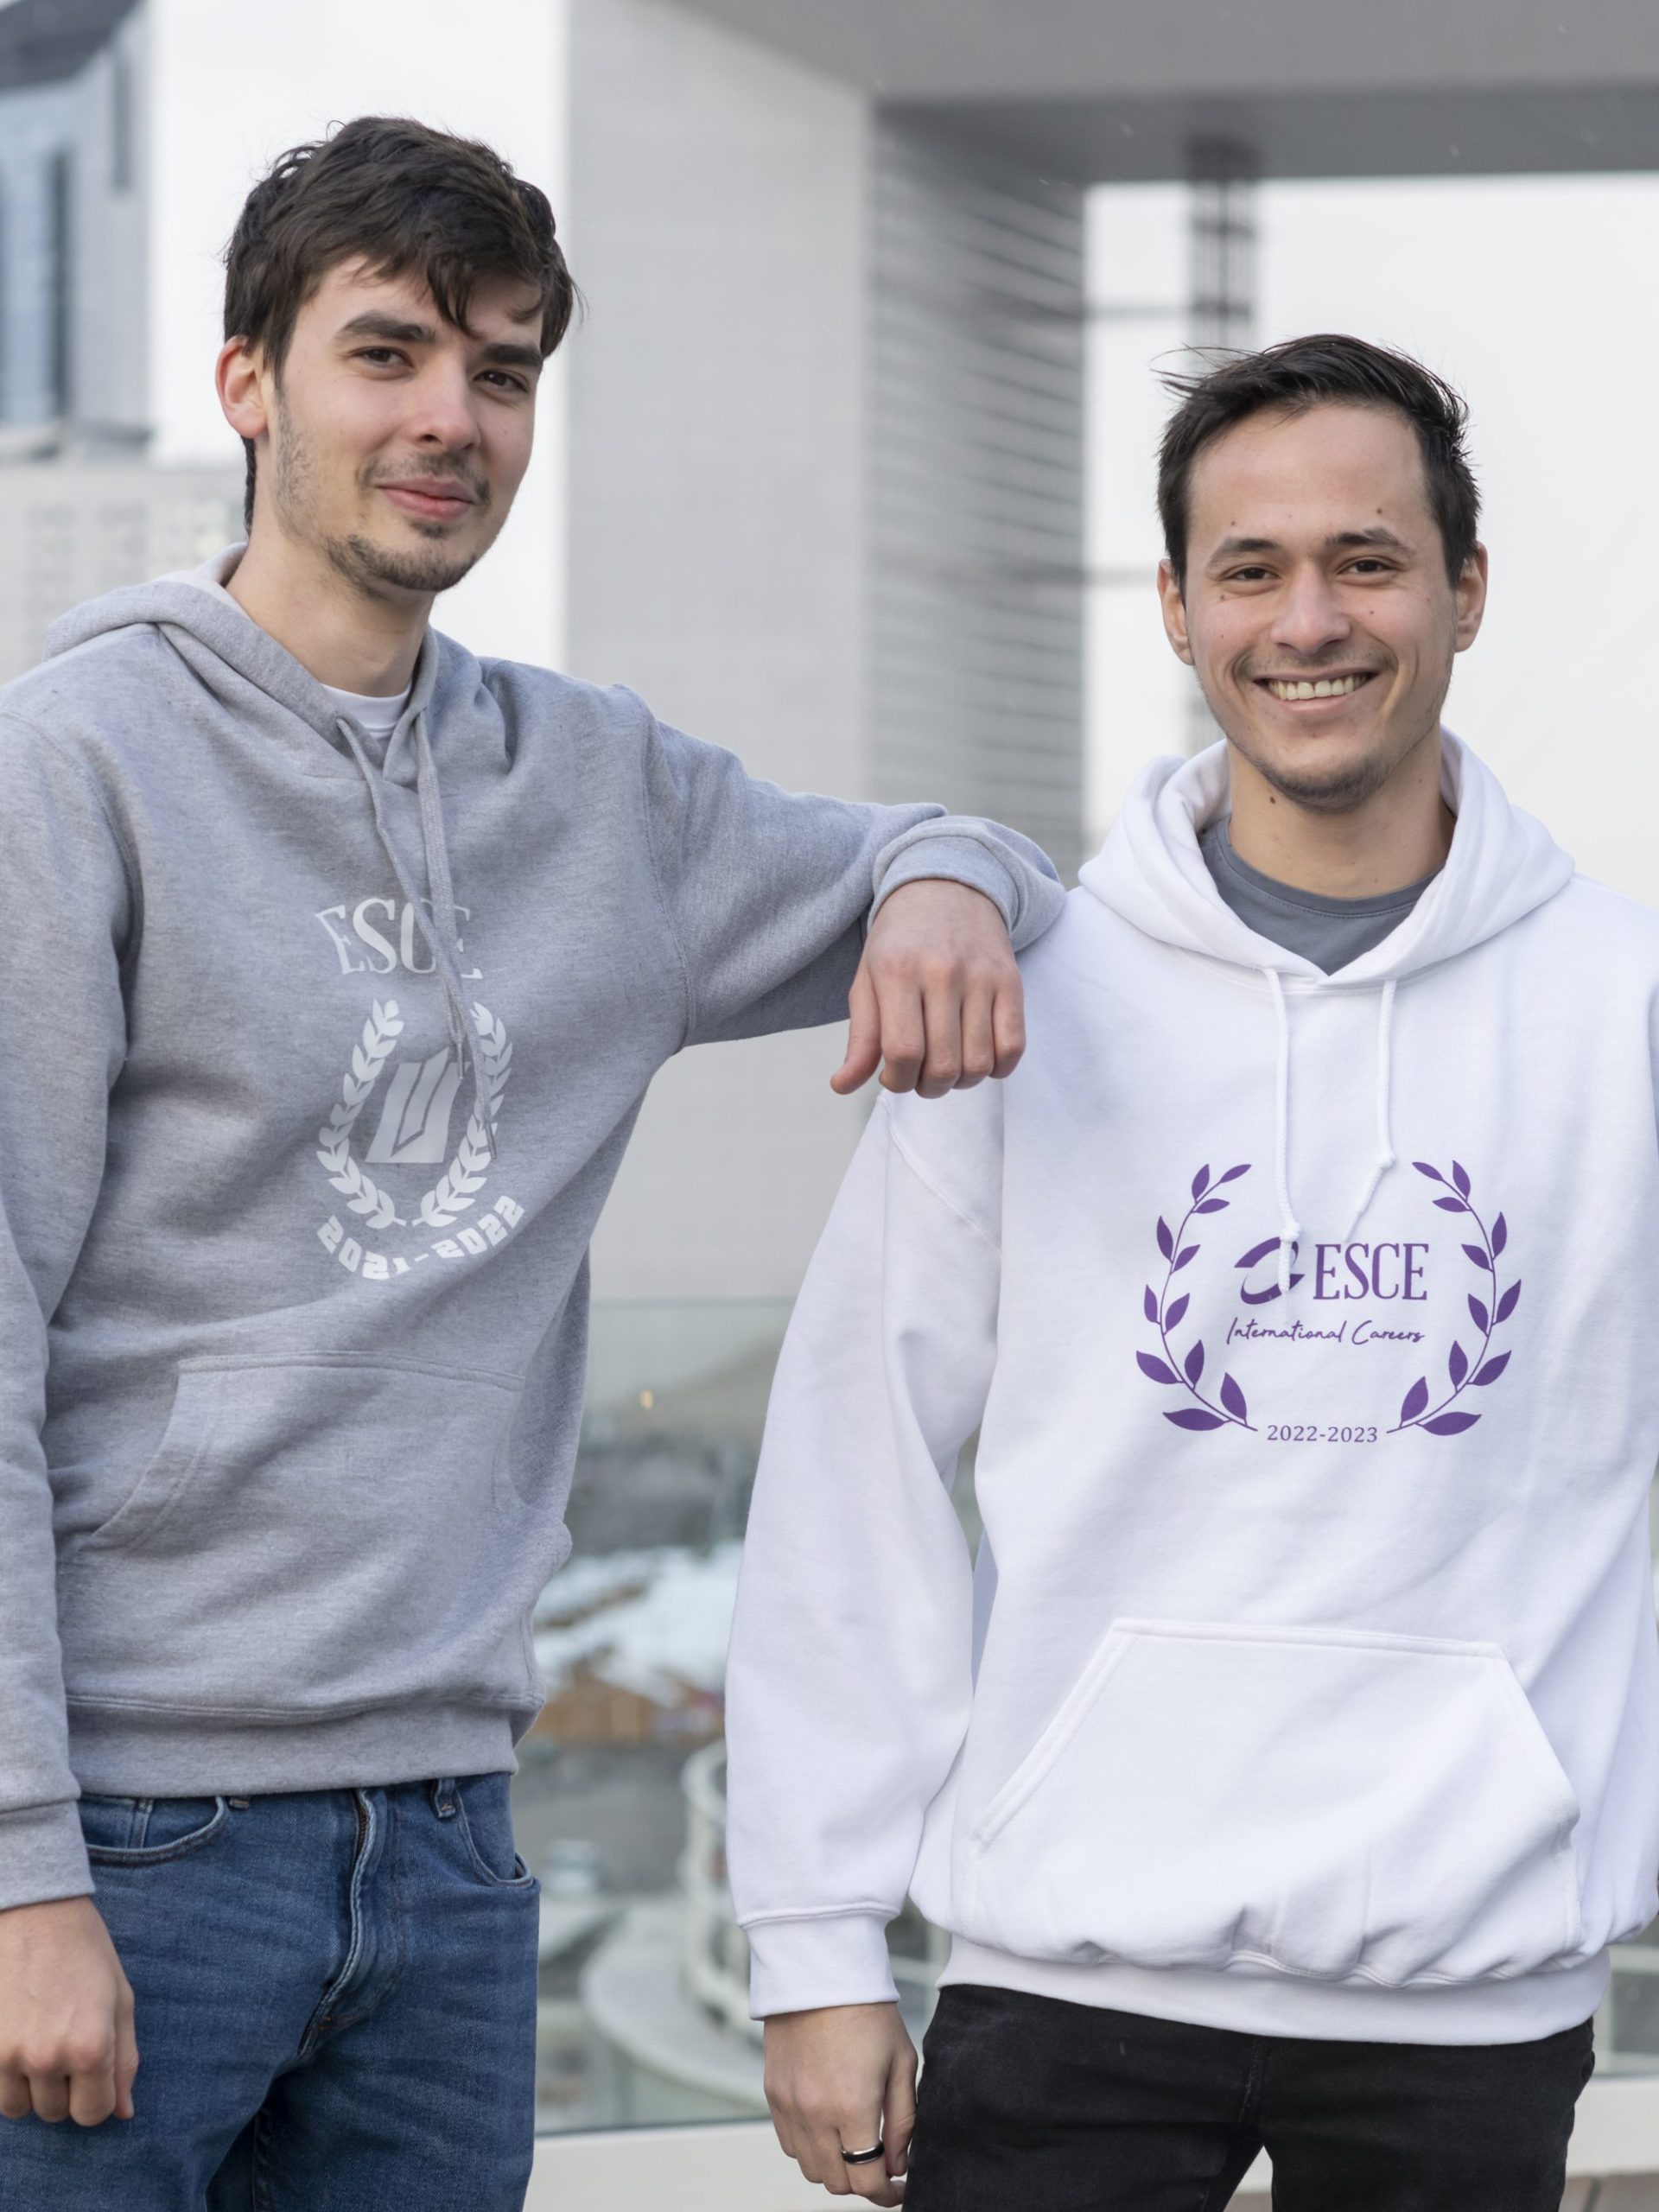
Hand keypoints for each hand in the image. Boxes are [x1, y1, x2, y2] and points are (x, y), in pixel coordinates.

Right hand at [0, 1896, 136, 2125]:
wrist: (33, 1912)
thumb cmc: (84, 1951)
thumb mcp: (120, 1999)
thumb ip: (125, 2059)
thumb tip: (124, 2112)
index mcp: (91, 2047)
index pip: (94, 2113)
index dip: (97, 2096)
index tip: (94, 2071)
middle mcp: (47, 2058)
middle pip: (56, 2114)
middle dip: (66, 2088)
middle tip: (67, 2043)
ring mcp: (7, 2056)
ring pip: (21, 2108)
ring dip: (32, 2087)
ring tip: (40, 2041)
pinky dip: (6, 2076)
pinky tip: (18, 2039)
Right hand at [764, 2001, 916, 2203]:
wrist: (821, 1971)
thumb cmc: (868, 2013)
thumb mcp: (901, 2063)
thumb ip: (903, 2122)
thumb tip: (897, 2166)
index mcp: (854, 2107)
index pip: (867, 2181)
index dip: (887, 2194)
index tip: (899, 2189)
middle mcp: (816, 2113)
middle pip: (837, 2183)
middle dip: (862, 2181)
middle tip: (879, 2163)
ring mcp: (789, 2105)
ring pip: (810, 2169)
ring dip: (834, 2168)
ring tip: (853, 2144)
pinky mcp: (772, 2094)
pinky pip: (789, 2145)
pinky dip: (809, 2148)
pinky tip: (827, 2126)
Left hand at [834, 880, 1024, 1097]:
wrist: (945, 888)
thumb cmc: (900, 942)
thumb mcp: (867, 980)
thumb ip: (860, 1037)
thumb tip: (842, 1085)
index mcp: (897, 971)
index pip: (902, 1052)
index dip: (897, 1081)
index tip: (893, 1075)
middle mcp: (942, 972)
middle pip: (942, 1065)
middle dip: (927, 1087)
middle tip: (919, 1076)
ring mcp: (981, 977)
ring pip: (978, 1063)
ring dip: (961, 1082)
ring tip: (947, 1068)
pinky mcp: (1011, 982)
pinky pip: (1012, 1047)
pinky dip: (996, 1068)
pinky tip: (978, 1059)